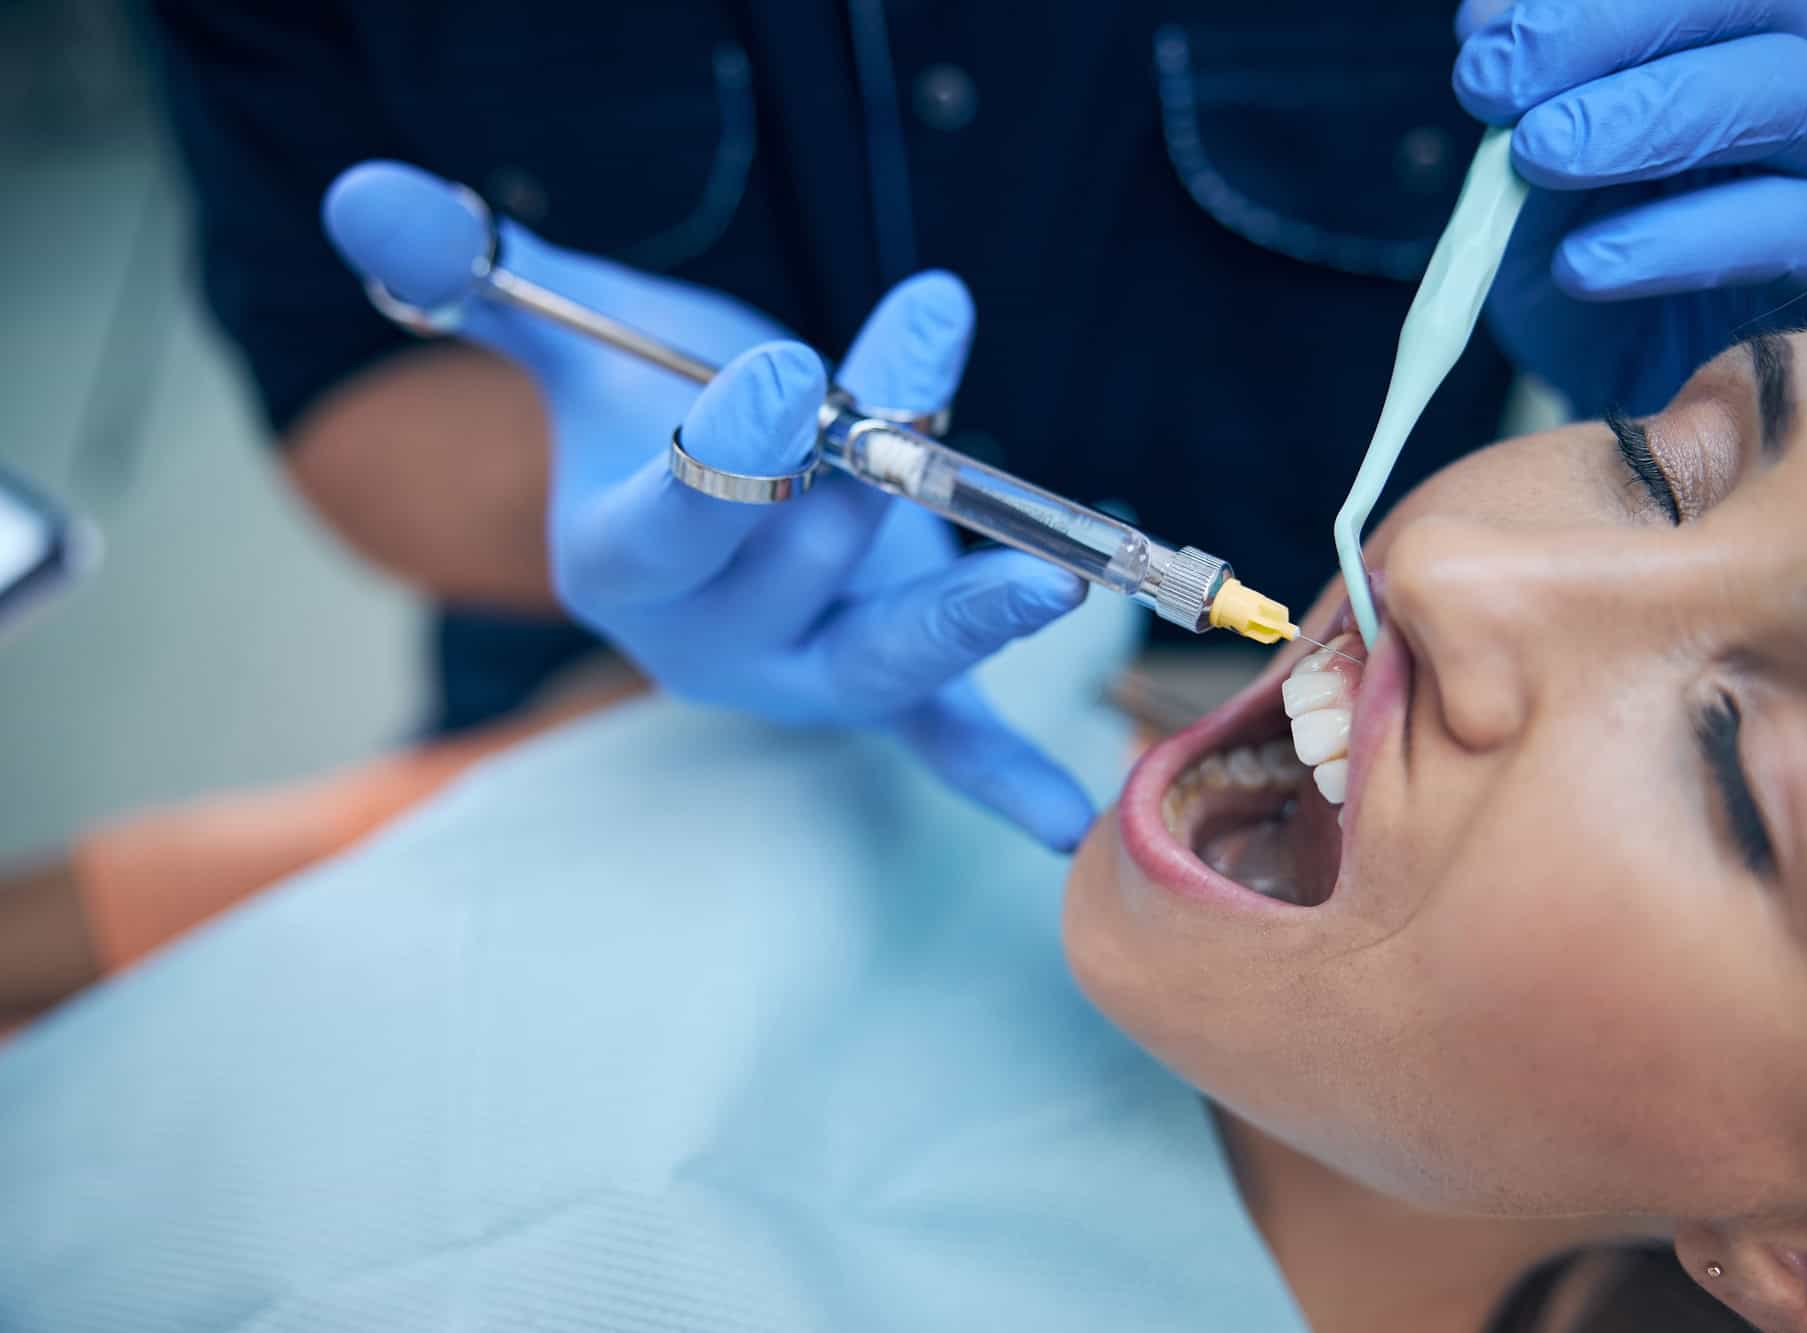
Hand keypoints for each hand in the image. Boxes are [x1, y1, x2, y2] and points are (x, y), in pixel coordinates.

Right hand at [323, 163, 1094, 849]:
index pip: (664, 527)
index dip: (722, 458)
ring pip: (876, 655)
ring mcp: (798, 671)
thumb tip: (364, 195)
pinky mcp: (878, 682)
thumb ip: (482, 274)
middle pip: (790, 567)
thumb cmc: (654, 396)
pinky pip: (937, 738)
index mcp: (617, 559)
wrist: (719, 473)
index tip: (786, 374)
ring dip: (959, 615)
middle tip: (919, 371)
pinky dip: (995, 774)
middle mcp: (704, 640)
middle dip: (862, 470)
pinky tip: (1058, 818)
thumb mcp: (579, 327)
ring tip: (1043, 582)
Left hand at [1453, 0, 1806, 413]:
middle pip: (1751, 7)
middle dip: (1614, 42)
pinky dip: (1674, 241)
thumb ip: (1524, 100)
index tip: (1483, 56)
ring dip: (1650, 122)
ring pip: (1784, 99)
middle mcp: (1803, 74)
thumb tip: (1483, 22)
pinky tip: (1584, 263)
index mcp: (1734, 30)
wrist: (1627, 381)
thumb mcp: (1531, 173)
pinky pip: (1787, 229)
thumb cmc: (1588, 249)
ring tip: (1540, 162)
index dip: (1589, 6)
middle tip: (1515, 108)